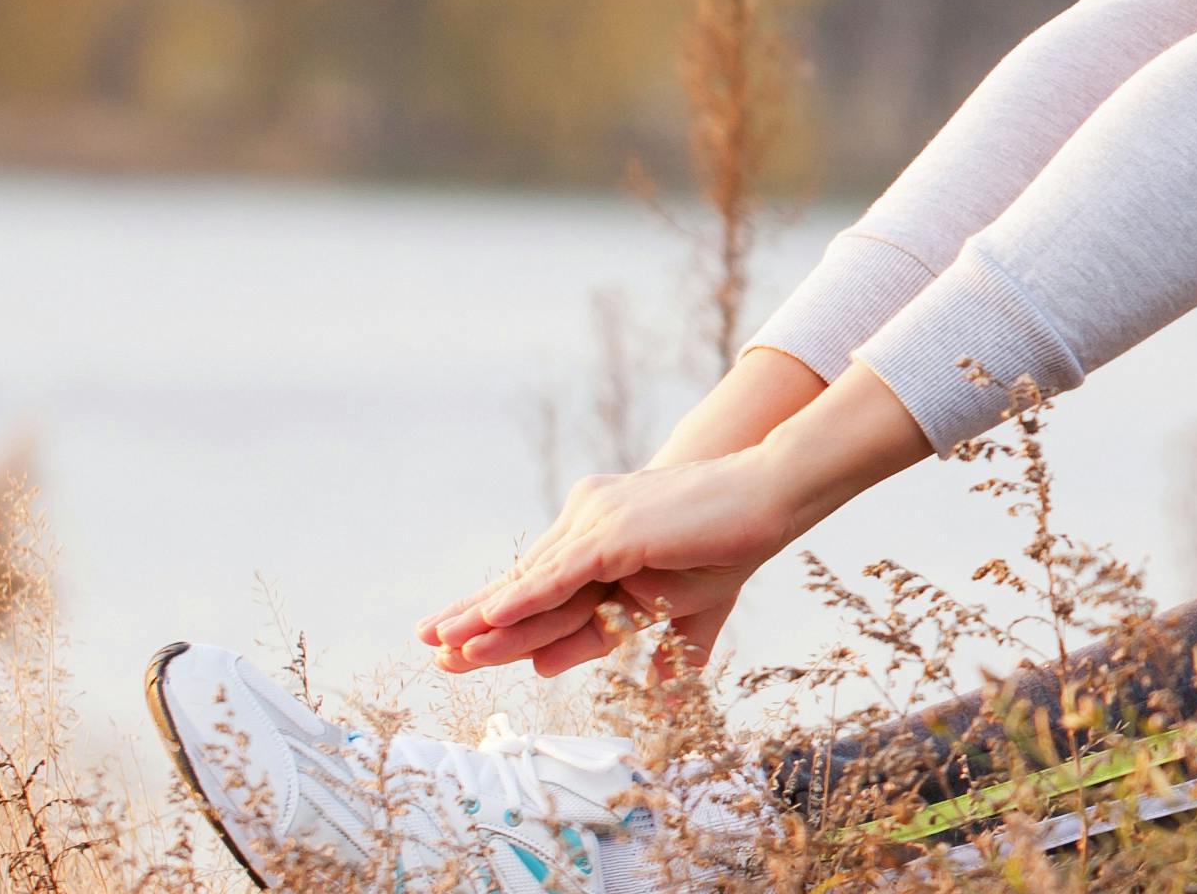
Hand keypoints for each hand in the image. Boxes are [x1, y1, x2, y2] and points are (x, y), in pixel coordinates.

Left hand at [420, 365, 929, 676]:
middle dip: (475, 616)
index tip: (461, 644)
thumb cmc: (733, 544)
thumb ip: (662, 649)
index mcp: (600, 543)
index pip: (541, 587)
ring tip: (442, 642)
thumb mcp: (688, 610)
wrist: (768, 497)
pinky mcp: (615, 533)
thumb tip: (656, 699)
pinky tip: (488, 617)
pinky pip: (559, 574)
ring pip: (534, 584)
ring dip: (484, 616)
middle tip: (427, 642)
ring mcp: (598, 526)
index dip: (500, 615)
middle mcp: (588, 529)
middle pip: (524, 582)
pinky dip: (523, 598)